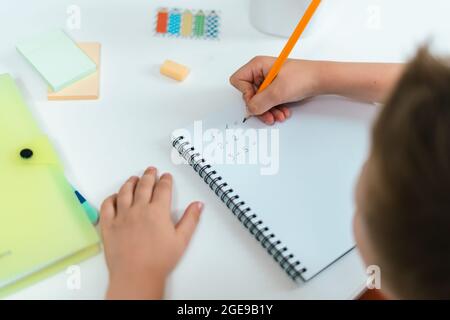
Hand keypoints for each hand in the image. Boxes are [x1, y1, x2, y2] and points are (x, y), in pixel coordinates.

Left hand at [100, 167, 203, 299]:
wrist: (136, 275)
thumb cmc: (158, 261)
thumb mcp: (181, 240)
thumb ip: (191, 220)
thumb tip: (198, 205)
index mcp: (157, 211)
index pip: (162, 188)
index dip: (165, 180)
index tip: (166, 177)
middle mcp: (138, 209)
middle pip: (144, 185)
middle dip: (149, 175)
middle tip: (151, 170)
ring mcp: (121, 216)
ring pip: (125, 191)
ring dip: (130, 182)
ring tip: (134, 178)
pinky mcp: (108, 225)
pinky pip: (107, 205)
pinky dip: (111, 198)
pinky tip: (115, 196)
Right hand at [230, 56, 321, 124]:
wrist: (322, 80)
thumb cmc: (304, 76)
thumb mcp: (278, 91)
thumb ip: (260, 102)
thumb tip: (250, 110)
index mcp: (257, 65)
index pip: (238, 81)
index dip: (246, 94)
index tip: (258, 101)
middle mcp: (261, 72)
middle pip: (249, 94)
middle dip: (259, 107)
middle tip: (268, 115)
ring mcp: (269, 80)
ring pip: (259, 101)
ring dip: (268, 111)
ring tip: (279, 116)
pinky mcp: (276, 88)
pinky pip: (269, 102)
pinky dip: (274, 109)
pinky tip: (283, 112)